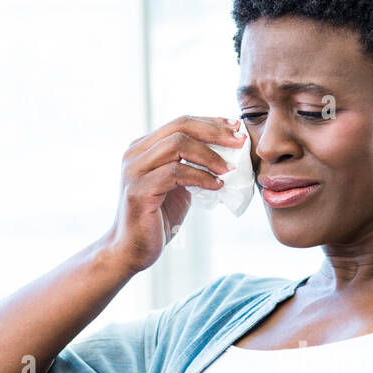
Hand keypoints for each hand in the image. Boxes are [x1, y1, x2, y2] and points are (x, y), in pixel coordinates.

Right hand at [103, 115, 249, 274]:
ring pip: (177, 145)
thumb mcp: (178, 186)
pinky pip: (175, 173)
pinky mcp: (139, 190)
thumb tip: (226, 157)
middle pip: (180, 127)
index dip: (211, 122)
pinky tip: (216, 185)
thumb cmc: (157, 219)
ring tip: (229, 168)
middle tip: (240, 142)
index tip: (236, 127)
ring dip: (209, 155)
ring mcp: (135, 170)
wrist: (132, 249)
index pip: (181, 123)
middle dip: (215, 132)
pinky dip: (200, 177)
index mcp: (144, 147)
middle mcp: (135, 153)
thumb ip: (191, 168)